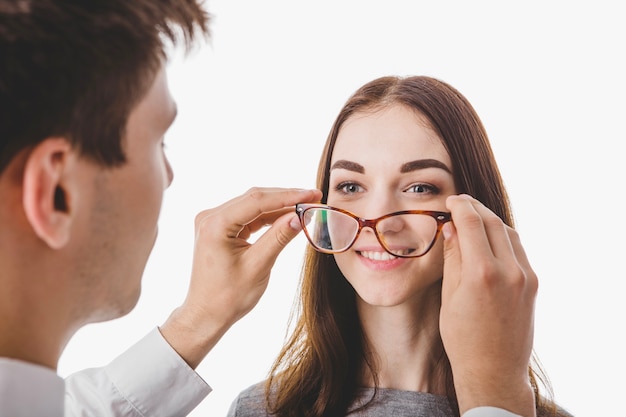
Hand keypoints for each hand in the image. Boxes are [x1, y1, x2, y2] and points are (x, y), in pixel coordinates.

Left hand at [160, 187, 321, 367]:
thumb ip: (279, 237)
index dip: (288, 196)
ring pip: (253, 205)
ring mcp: (213, 221)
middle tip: (314, 198)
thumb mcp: (259, 266)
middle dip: (286, 198)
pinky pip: (248, 216)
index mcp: (215, 225)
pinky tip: (288, 217)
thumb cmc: (228, 297)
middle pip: (255, 199)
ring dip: (279, 206)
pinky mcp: (219, 228)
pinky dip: (268, 217)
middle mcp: (210, 217)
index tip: (313, 194)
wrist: (206, 315)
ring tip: (306, 208)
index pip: (257, 201)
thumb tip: (301, 216)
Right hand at [439, 194, 536, 416]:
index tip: (451, 201)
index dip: (460, 206)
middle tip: (460, 203)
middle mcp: (509, 271)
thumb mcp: (449, 296)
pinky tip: (489, 239)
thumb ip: (453, 258)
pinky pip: (518, 250)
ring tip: (473, 218)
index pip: (472, 223)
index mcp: (482, 274)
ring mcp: (525, 277)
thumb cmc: (463, 338)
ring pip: (509, 233)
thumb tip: (451, 228)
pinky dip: (503, 237)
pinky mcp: (533, 284)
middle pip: (493, 223)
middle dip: (475, 209)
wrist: (493, 370)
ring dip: (491, 221)